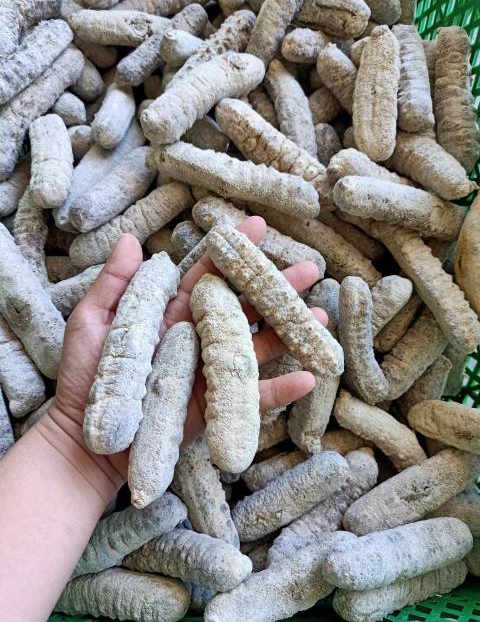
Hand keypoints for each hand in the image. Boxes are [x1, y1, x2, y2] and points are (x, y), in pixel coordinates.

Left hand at [51, 217, 326, 479]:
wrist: (88, 439)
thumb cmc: (85, 379)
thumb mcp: (93, 323)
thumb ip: (114, 284)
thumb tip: (131, 239)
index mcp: (170, 311)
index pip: (208, 273)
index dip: (233, 250)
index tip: (258, 225)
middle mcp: (197, 335)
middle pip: (244, 305)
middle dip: (277, 286)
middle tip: (311, 268)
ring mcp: (209, 369)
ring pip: (257, 344)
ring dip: (290, 331)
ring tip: (322, 317)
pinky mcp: (215, 403)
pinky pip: (252, 395)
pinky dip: (280, 389)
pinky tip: (308, 377)